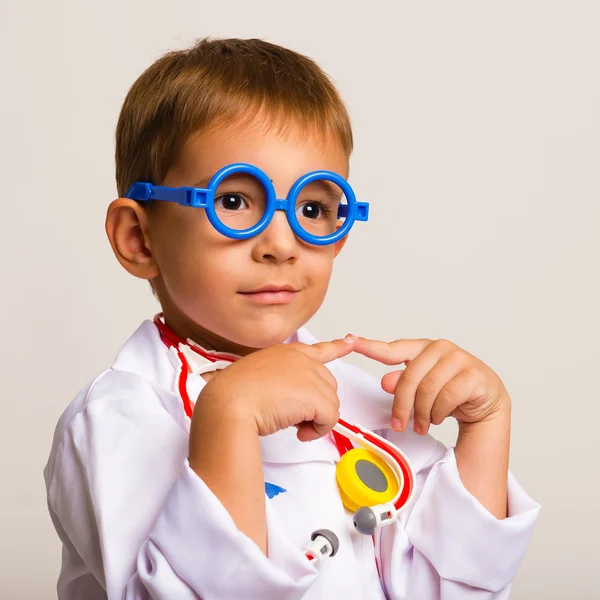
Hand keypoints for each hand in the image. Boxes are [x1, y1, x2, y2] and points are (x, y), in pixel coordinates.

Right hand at [194, 337, 355, 440]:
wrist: (229, 402)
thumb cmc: (235, 394)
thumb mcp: (258, 377)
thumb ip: (280, 379)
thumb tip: (291, 400)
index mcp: (287, 353)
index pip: (320, 349)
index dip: (338, 348)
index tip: (351, 342)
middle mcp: (302, 359)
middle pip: (327, 386)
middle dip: (316, 404)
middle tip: (293, 417)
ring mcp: (310, 375)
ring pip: (330, 404)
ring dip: (315, 419)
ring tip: (292, 424)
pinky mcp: (315, 396)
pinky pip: (330, 418)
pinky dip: (318, 430)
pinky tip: (300, 432)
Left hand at [351, 336, 510, 434]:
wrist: (485, 401)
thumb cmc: (450, 392)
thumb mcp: (422, 389)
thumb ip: (402, 384)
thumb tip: (385, 382)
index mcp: (423, 348)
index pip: (392, 349)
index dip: (370, 346)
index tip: (350, 341)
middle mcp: (441, 348)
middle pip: (410, 378)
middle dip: (402, 406)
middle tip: (398, 424)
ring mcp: (460, 359)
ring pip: (428, 390)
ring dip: (422, 414)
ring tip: (423, 424)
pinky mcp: (475, 375)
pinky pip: (447, 397)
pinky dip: (439, 413)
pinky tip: (439, 417)